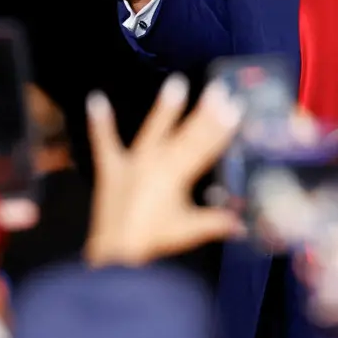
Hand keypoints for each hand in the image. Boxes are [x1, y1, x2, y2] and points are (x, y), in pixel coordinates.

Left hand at [84, 74, 243, 266]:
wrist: (117, 254)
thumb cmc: (154, 241)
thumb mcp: (189, 230)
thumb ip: (216, 223)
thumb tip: (243, 225)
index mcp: (177, 175)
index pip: (205, 147)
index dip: (222, 127)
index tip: (235, 107)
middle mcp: (157, 163)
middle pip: (186, 134)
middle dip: (204, 112)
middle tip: (218, 89)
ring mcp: (133, 163)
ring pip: (153, 130)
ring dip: (165, 108)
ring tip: (175, 83)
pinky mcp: (111, 170)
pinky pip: (104, 143)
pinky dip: (99, 122)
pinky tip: (95, 99)